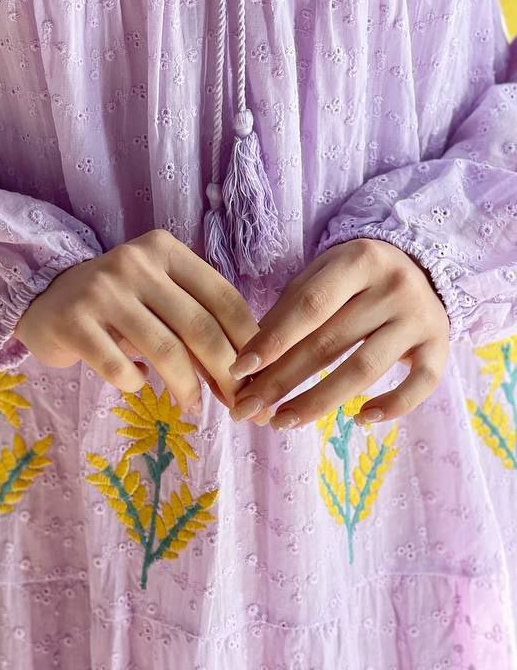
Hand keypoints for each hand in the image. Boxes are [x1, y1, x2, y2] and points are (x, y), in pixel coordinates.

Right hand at [14, 228, 266, 415]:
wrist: (44, 295)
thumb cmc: (117, 301)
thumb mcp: (157, 294)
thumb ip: (194, 320)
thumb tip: (245, 375)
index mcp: (164, 249)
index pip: (222, 297)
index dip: (247, 342)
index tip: (256, 377)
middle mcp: (135, 262)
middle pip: (199, 327)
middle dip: (226, 374)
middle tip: (236, 405)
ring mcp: (102, 290)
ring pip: (164, 351)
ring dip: (186, 389)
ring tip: (191, 406)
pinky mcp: (74, 321)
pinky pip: (119, 367)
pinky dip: (135, 384)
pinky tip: (136, 384)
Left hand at [227, 237, 449, 429]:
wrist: (420, 265)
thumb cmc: (354, 276)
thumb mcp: (321, 275)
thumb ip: (290, 310)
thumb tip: (251, 361)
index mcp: (357, 261)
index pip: (308, 306)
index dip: (273, 340)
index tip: (240, 370)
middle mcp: (392, 287)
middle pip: (329, 342)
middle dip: (283, 380)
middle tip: (249, 408)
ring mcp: (420, 318)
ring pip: (364, 370)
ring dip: (319, 402)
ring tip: (283, 421)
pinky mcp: (440, 346)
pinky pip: (420, 385)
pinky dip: (391, 407)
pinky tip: (358, 421)